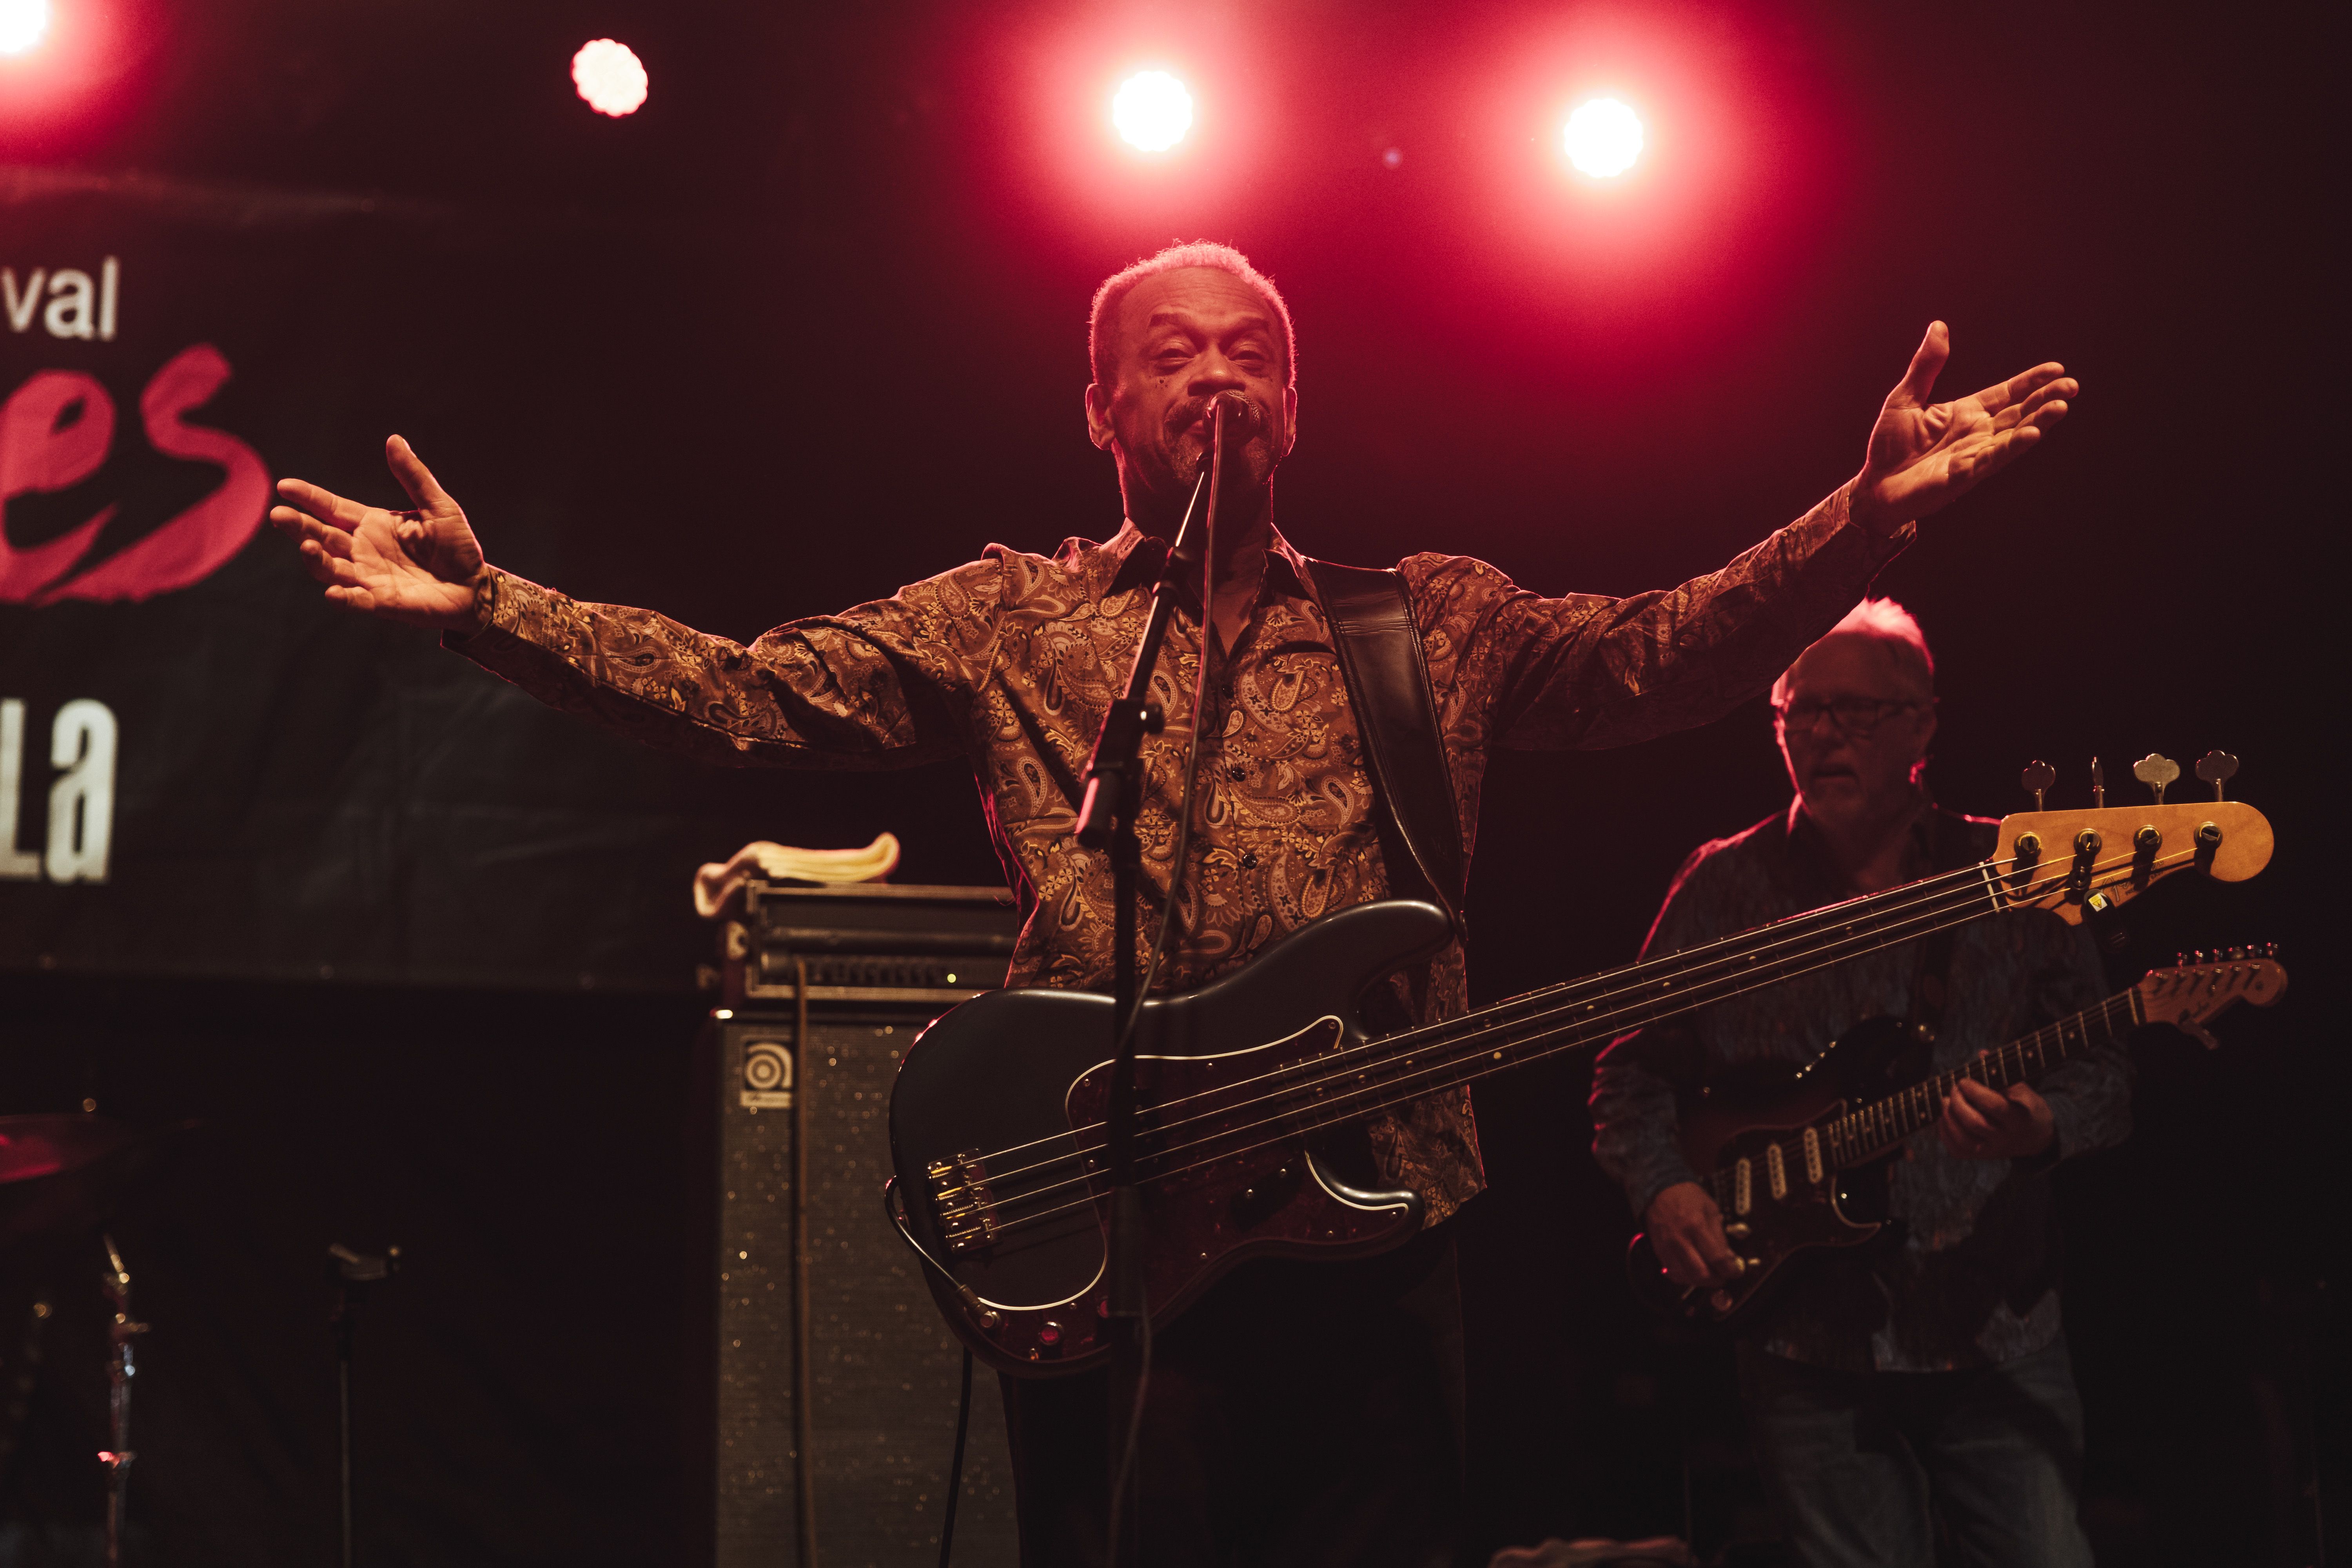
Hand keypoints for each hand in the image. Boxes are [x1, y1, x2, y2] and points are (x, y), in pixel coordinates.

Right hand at [269, 435, 487, 631]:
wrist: (476, 586)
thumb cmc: (457, 546)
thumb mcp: (439, 506)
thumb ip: (414, 476)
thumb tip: (394, 439)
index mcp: (372, 524)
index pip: (331, 508)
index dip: (308, 497)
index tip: (284, 486)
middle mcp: (362, 550)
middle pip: (321, 536)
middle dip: (299, 527)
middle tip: (278, 515)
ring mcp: (369, 577)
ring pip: (330, 568)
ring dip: (316, 559)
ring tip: (308, 546)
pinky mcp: (382, 602)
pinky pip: (356, 601)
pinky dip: (344, 598)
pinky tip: (333, 593)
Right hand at [1644, 1181, 1742, 1288]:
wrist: (1661, 1189)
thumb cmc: (1687, 1196)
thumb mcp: (1711, 1209)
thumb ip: (1720, 1235)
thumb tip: (1729, 1257)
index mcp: (1696, 1225)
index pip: (1717, 1258)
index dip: (1730, 1269)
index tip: (1736, 1271)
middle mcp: (1681, 1239)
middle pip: (1701, 1273)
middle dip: (1716, 1279)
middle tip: (1723, 1275)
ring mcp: (1668, 1246)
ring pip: (1686, 1277)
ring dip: (1701, 1281)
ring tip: (1709, 1274)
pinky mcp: (1660, 1250)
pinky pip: (1673, 1273)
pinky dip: (1686, 1277)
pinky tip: (1693, 1271)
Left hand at [1850, 323, 2077, 535]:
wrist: (1874, 485)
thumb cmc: (1889, 444)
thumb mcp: (1905, 397)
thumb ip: (1926, 365)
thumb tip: (1938, 326)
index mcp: (1966, 412)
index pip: (2007, 393)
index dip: (2031, 381)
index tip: (2056, 368)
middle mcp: (1977, 433)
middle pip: (2019, 412)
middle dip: (2045, 399)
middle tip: (2071, 385)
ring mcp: (1973, 454)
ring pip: (2013, 435)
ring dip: (2038, 421)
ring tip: (2061, 407)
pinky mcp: (1963, 475)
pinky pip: (1992, 459)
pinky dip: (2011, 447)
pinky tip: (2032, 434)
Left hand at [1938, 1079, 2054, 1160]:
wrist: (2036, 1138)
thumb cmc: (2026, 1107)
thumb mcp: (2024, 1090)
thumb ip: (2003, 1073)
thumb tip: (1982, 1053)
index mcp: (2020, 1118)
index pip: (1996, 1106)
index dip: (1976, 1092)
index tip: (1964, 1080)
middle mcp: (2006, 1137)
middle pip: (1976, 1123)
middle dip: (1958, 1103)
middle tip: (1954, 1088)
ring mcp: (1993, 1149)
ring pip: (1964, 1140)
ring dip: (1949, 1118)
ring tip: (1944, 1101)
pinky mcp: (1982, 1156)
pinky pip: (1958, 1150)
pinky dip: (1945, 1133)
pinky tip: (1943, 1117)